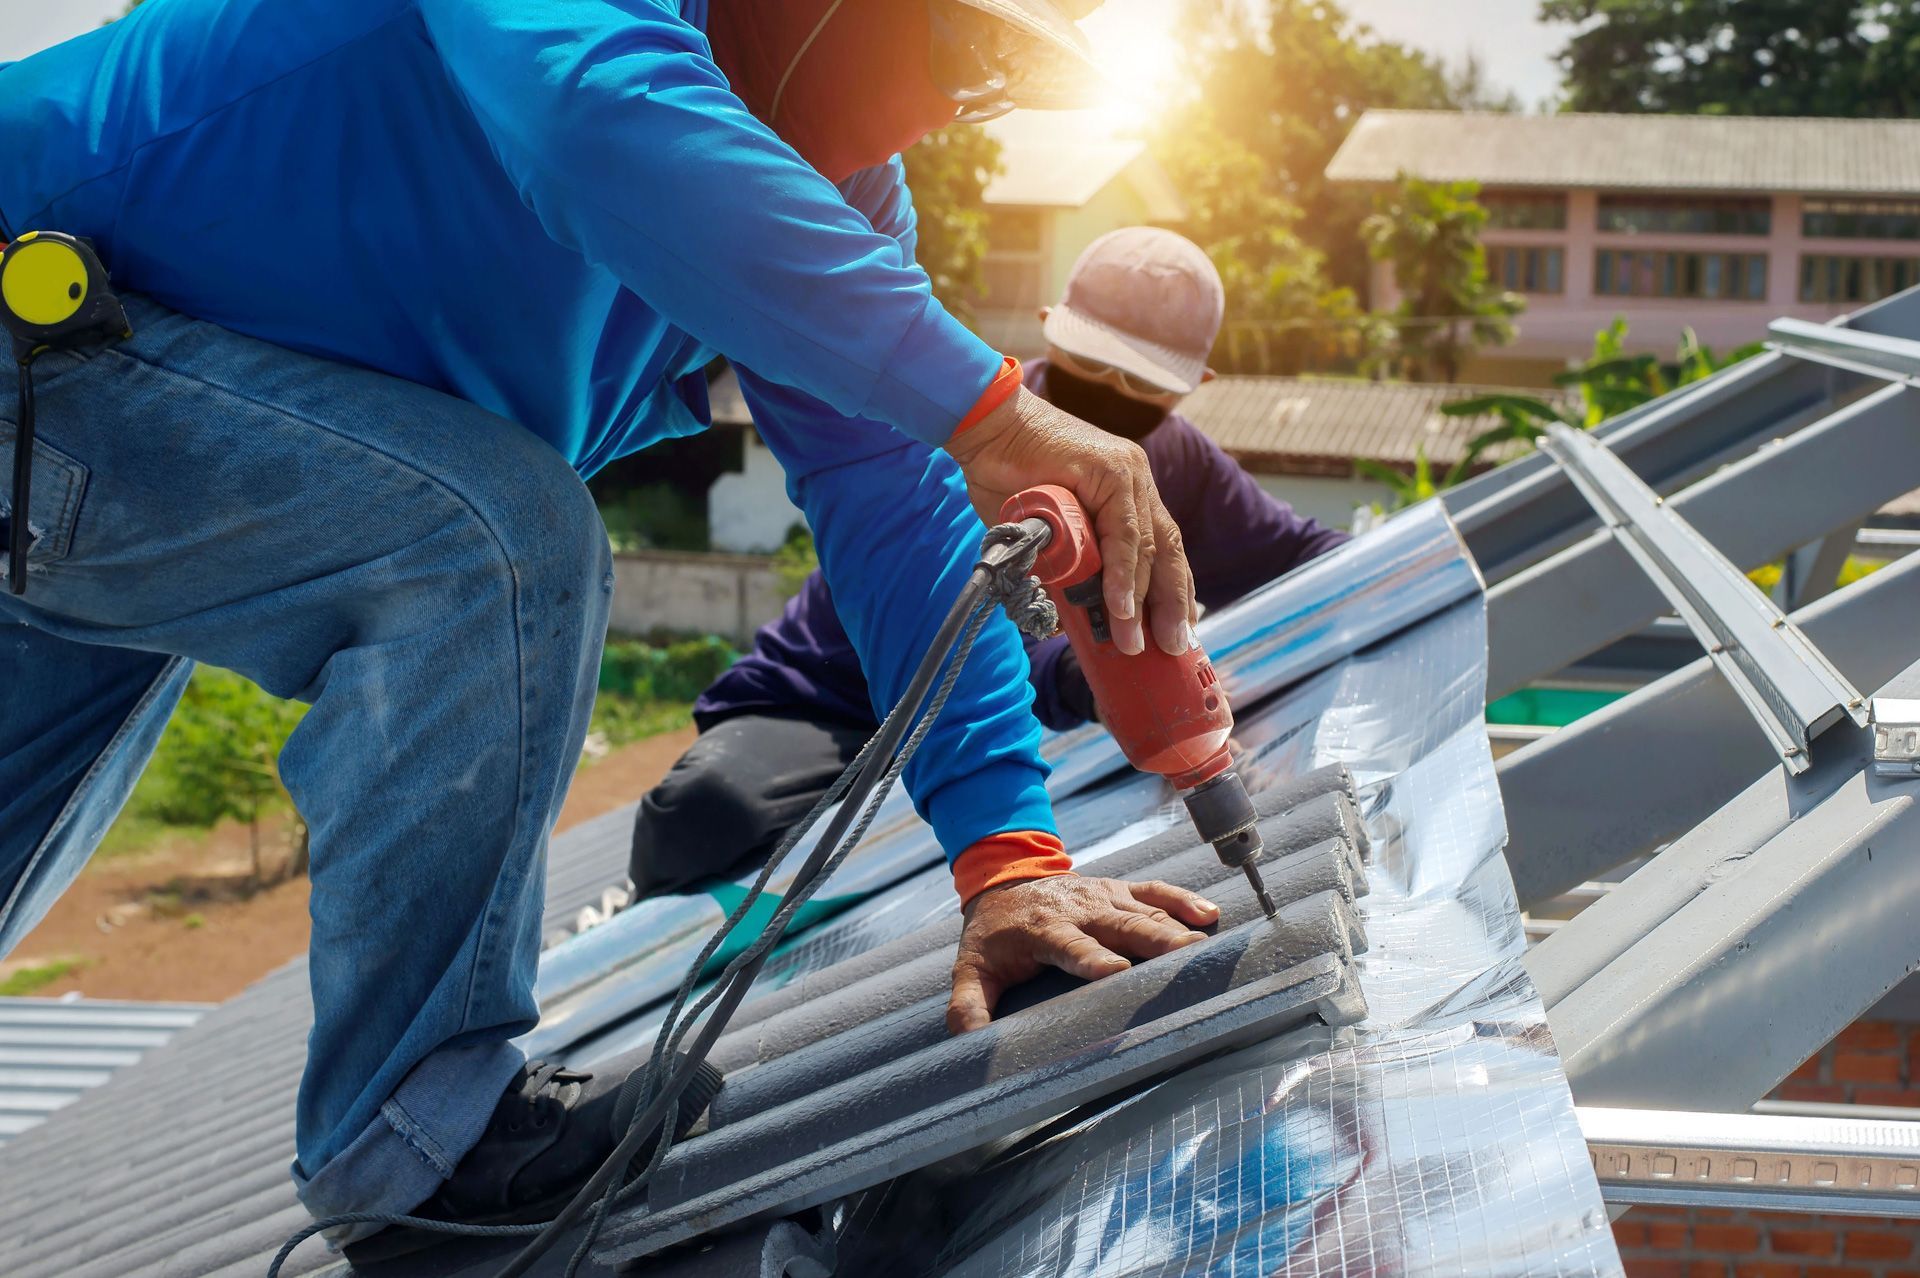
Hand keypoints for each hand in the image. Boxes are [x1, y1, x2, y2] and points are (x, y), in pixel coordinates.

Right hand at [946, 386, 1195, 655]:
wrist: (986, 430)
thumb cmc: (1007, 480)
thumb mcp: (1044, 536)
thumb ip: (1061, 569)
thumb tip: (1070, 621)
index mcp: (1128, 495)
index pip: (1163, 549)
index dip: (1172, 591)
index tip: (1176, 630)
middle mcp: (1136, 483)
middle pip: (1168, 550)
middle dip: (1171, 604)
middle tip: (1172, 648)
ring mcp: (1128, 473)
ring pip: (1148, 547)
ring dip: (1139, 601)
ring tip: (1132, 642)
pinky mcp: (1111, 469)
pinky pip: (1123, 533)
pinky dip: (1121, 573)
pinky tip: (1118, 606)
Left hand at [947, 874, 1219, 1032]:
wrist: (1003, 880)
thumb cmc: (993, 936)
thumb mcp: (971, 969)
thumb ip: (968, 1005)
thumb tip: (969, 1042)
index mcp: (1043, 930)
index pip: (1071, 946)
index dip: (1093, 958)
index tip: (1117, 971)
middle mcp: (1078, 910)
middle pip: (1119, 926)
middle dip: (1152, 940)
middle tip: (1184, 957)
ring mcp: (1101, 896)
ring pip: (1142, 910)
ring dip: (1174, 926)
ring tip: (1203, 947)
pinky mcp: (1118, 889)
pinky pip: (1153, 891)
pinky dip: (1181, 899)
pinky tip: (1209, 915)